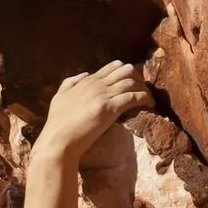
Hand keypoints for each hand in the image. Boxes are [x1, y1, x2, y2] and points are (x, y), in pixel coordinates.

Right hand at [36, 60, 154, 160]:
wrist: (58, 140)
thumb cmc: (57, 123)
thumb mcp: (58, 97)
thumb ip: (70, 82)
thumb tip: (86, 74)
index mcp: (87, 81)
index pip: (112, 67)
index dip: (125, 71)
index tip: (132, 80)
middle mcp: (97, 84)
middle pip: (126, 70)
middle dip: (138, 77)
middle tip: (143, 89)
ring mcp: (104, 95)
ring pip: (132, 82)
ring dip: (144, 89)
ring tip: (149, 98)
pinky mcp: (110, 108)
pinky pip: (134, 97)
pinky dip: (145, 99)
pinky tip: (150, 105)